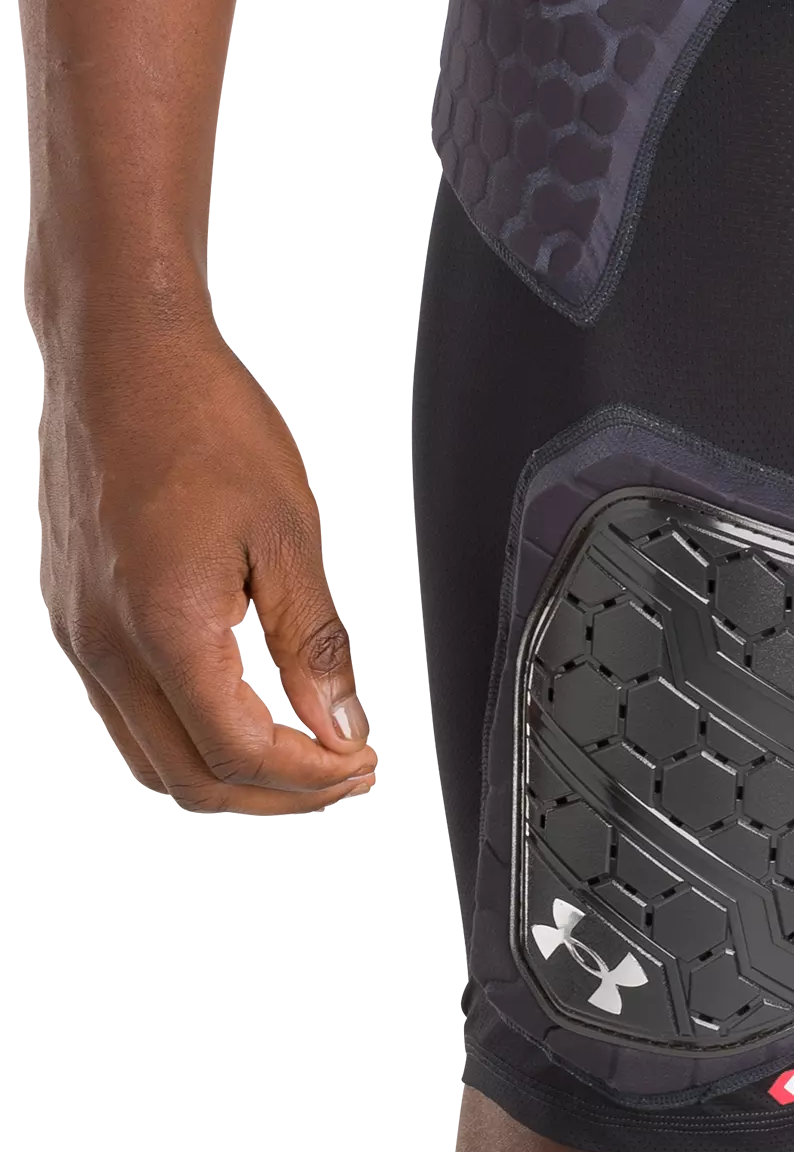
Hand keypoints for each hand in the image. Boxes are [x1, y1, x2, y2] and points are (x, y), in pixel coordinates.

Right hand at [40, 311, 378, 809]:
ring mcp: (80, 631)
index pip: (237, 752)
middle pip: (184, 777)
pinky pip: (125, 706)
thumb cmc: (201, 423)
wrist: (123, 358)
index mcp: (161, 627)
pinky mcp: (77, 611)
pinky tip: (242, 703)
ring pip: (148, 751)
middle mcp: (104, 644)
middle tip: (337, 772)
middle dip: (271, 793)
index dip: (309, 776)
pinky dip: (187, 728)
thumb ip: (311, 639)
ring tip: (300, 750)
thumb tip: (337, 720)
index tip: (359, 764)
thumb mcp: (288, 532)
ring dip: (226, 770)